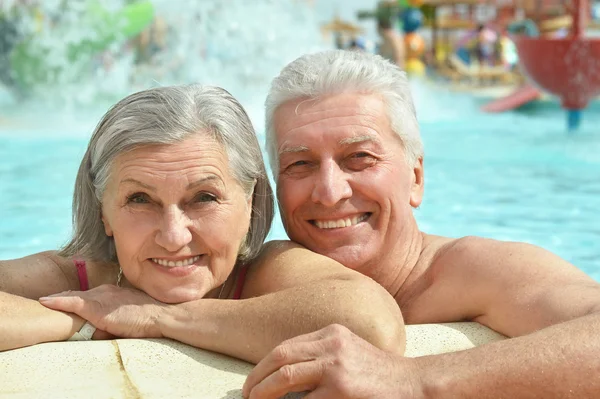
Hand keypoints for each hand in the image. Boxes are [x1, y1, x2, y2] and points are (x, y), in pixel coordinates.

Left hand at [39, 284, 166, 338]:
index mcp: (115, 291)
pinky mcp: (97, 307)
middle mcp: (106, 290)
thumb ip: (119, 316)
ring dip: (59, 298)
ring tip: (45, 301)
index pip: (92, 294)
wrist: (160, 315)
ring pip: (74, 296)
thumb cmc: (152, 319)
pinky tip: (45, 301)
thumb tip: (106, 328)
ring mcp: (101, 297)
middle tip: (51, 299)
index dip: (79, 297)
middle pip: (81, 293)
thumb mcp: (133, 313)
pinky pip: (73, 302)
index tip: (68, 300)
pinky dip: (58, 301)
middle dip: (66, 296)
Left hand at [242, 324, 420, 398]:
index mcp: (331, 333)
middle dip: (257, 377)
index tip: (254, 382)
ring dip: (264, 391)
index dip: (264, 365)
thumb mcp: (348, 353)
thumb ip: (321, 357)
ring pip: (286, 376)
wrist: (415, 384)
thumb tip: (284, 377)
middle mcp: (332, 344)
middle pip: (280, 356)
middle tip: (246, 395)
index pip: (286, 346)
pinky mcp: (342, 389)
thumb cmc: (379, 375)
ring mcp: (337, 366)